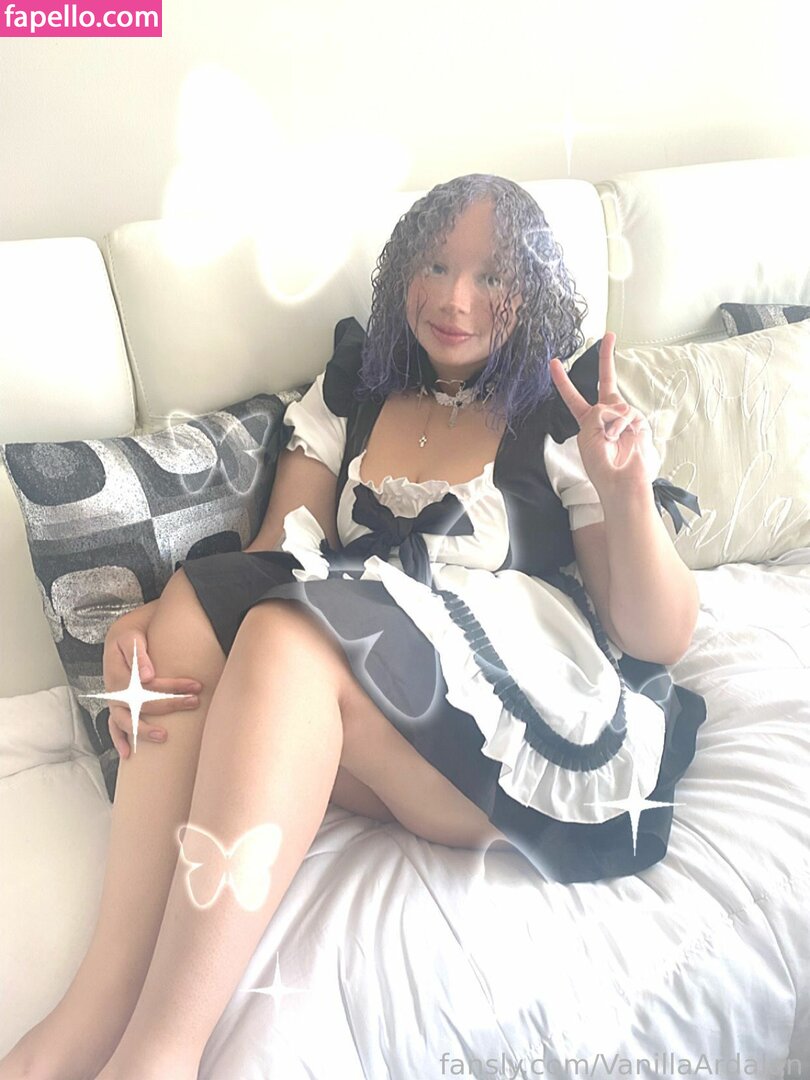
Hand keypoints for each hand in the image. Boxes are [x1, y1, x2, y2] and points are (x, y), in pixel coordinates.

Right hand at [102, 607, 203, 758]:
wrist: (122, 633)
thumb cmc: (131, 633)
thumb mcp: (132, 636)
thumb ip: (138, 654)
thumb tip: (147, 677)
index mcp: (118, 671)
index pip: (147, 684)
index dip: (172, 687)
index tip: (196, 686)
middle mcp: (114, 689)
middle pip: (142, 703)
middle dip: (170, 704)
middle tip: (194, 701)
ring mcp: (114, 700)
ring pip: (126, 720)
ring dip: (144, 730)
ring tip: (164, 736)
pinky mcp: (117, 704)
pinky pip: (114, 726)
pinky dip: (119, 740)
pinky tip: (129, 753)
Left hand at [549, 332, 654, 496]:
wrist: (620, 482)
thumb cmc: (600, 465)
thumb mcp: (587, 435)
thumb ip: (596, 413)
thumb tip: (617, 406)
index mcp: (588, 421)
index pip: (574, 397)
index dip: (563, 380)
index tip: (555, 363)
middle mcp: (607, 415)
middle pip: (606, 381)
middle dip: (607, 358)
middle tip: (608, 336)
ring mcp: (624, 417)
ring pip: (614, 403)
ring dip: (609, 423)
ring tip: (610, 441)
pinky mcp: (639, 422)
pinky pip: (626, 413)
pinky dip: (620, 426)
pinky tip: (622, 438)